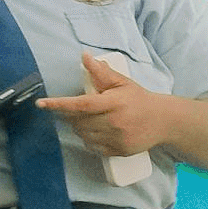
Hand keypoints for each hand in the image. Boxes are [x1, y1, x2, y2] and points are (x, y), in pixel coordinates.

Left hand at [43, 52, 179, 157]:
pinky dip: (89, 140)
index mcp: (114, 103)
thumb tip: (85, 57)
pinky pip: (93, 147)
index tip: (42, 103)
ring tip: (90, 120)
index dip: (59, 104)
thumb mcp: (123, 83)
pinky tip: (97, 132)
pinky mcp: (120, 151)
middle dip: (72, 116)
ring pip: (84, 135)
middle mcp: (115, 122)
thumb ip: (102, 73)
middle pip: (78, 122)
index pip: (81, 104)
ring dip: (80, 128)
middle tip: (78, 110)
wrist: (165, 121)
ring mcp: (118, 138)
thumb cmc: (140, 100)